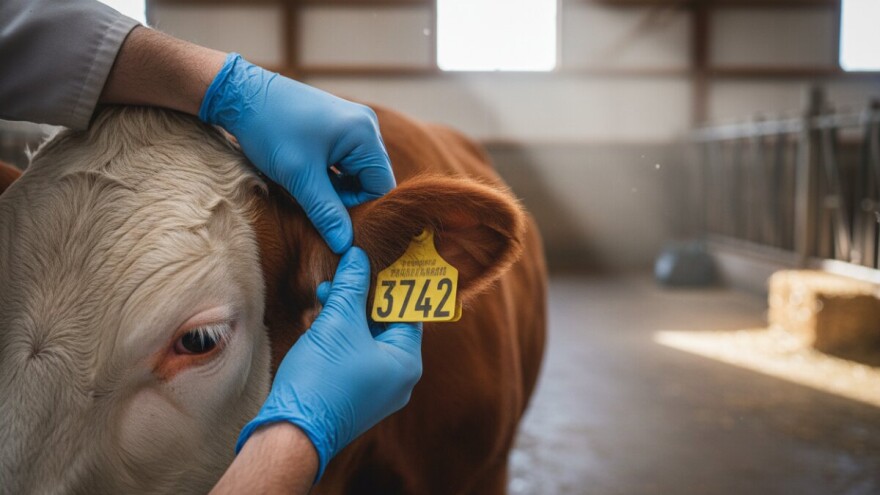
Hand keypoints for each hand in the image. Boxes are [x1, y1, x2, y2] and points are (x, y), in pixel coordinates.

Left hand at [199, 53, 394, 252]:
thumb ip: (326, 212)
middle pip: (370, 180)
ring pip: (355, 174)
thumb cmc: (269, 129)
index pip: (381, 186)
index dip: (361, 209)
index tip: (333, 223)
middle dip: (347, 200)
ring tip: (306, 192)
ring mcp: (351, 125)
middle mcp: (365, 126)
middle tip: (317, 210)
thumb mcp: (299, 176)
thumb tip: (346, 246)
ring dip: (335, 190)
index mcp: (364, 133)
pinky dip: (328, 178)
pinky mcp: (336, 128)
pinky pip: (343, 162)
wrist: (239, 94)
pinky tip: (306, 180)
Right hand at [235, 248, 422, 478]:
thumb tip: (358, 256)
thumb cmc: (321, 379)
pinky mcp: (355, 394)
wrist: (291, 432)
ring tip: (327, 291)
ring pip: (367, 338)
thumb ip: (352, 286)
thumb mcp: (338, 322)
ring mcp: (377, 389)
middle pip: (387, 324)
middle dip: (364, 296)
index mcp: (407, 362)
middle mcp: (399, 379)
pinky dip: (341, 334)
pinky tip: (321, 315)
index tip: (377, 262)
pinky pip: (355, 355)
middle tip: (347, 272)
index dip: (392, 283)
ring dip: (348, 313)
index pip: (408, 311)